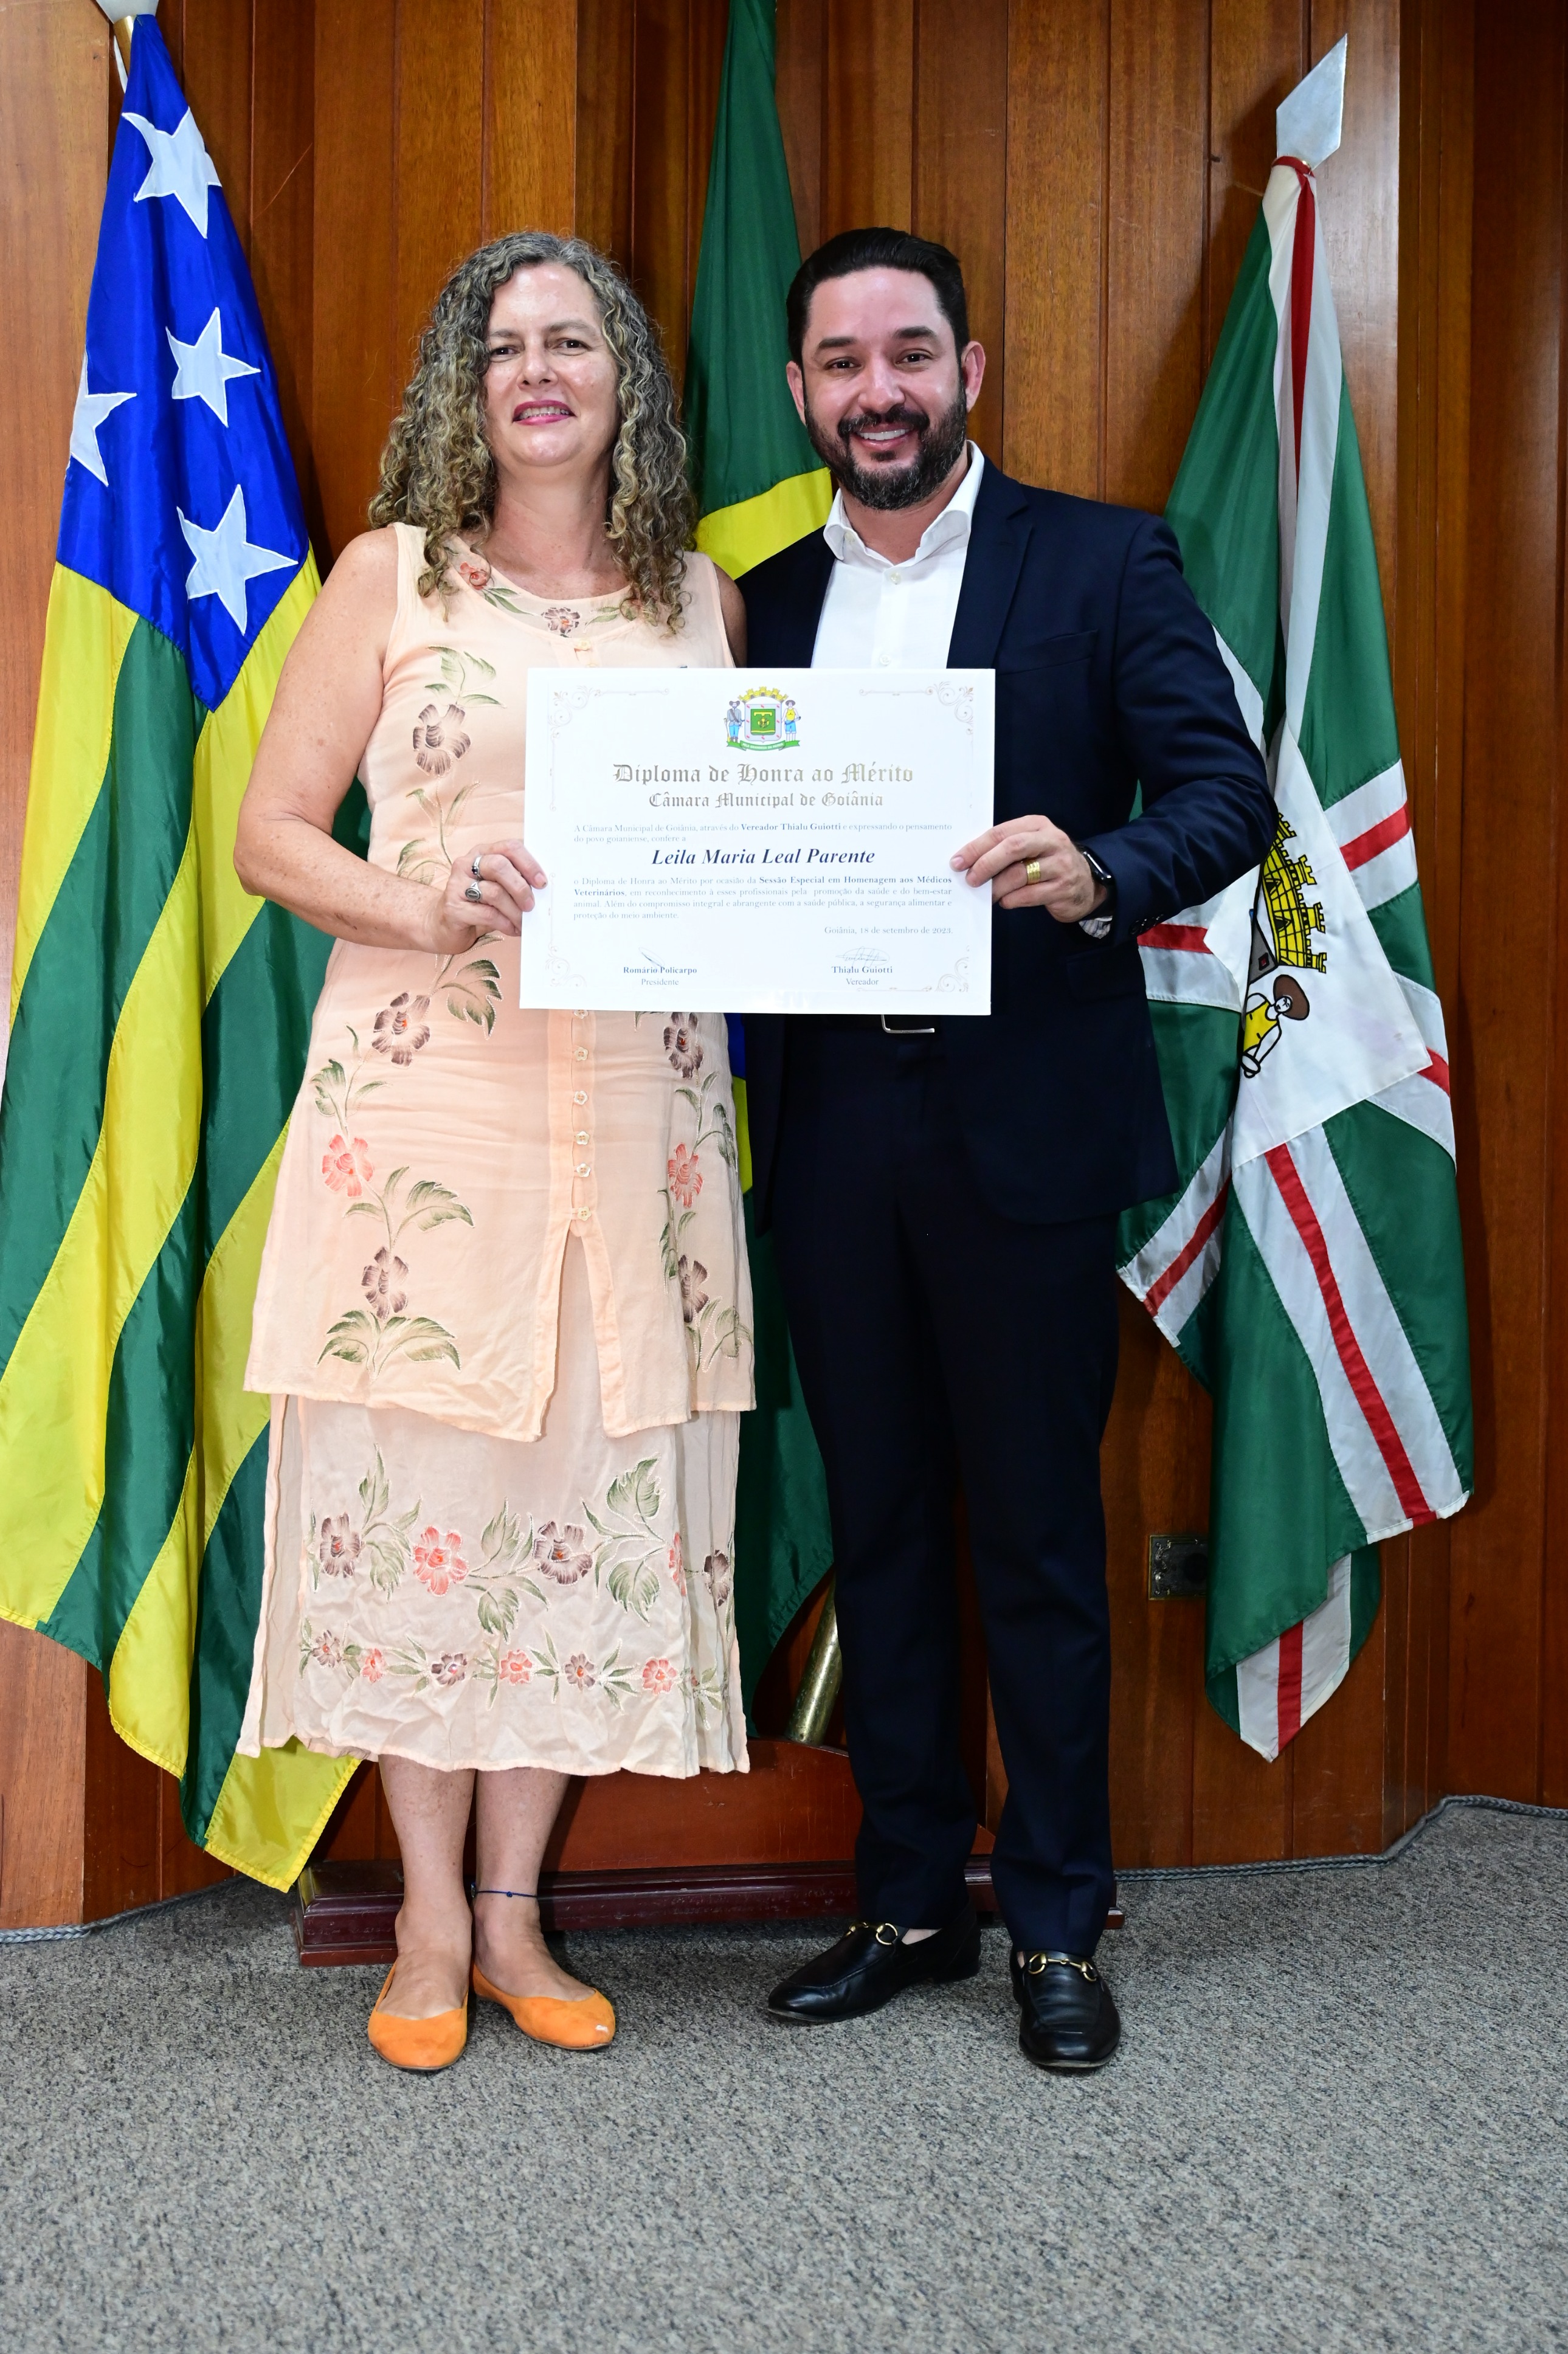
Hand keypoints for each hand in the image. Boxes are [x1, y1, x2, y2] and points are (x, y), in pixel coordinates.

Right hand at [431, 837, 545, 950]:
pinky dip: (505, 923)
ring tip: (522, 922)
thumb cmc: (477, 905)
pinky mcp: (453, 907)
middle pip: (499, 865)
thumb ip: (514, 882)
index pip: (509, 847)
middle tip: (531, 906)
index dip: (529, 864)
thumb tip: (542, 890)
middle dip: (521, 888)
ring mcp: (456, 885)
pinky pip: (487, 914)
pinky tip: (511, 929)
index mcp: (482, 853)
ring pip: (495, 893)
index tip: (542, 883)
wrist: (442, 925)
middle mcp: (466, 864)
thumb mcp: (497, 888)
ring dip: (515, 911)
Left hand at [950, 814, 1106, 920]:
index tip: (958, 861)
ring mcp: (1060, 865)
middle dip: (985, 864)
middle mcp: (1052, 841)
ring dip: (997, 887)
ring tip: (987, 894)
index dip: (977, 847)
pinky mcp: (1063, 888)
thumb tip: (969, 862)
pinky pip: (1028, 895)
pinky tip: (1005, 901)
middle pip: (1012, 848)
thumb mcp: (1032, 846)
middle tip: (970, 879)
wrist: (1086, 883)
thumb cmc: (1048, 863)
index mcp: (1038, 825)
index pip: (1002, 832)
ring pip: (1019, 875)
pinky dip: (1011, 900)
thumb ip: (1006, 848)